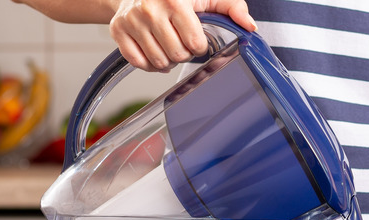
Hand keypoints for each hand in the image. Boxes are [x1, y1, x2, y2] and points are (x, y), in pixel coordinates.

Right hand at [109, 0, 255, 71]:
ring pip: (159, 61)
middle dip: (184, 53)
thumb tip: (250, 26)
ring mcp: (131, 20)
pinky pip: (138, 63)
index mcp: (175, 0)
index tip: (196, 38)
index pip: (195, 43)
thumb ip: (232, 7)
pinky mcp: (117, 30)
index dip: (199, 45)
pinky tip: (155, 51)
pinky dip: (149, 64)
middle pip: (178, 55)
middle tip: (181, 42)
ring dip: (168, 60)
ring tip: (169, 47)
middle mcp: (150, 9)